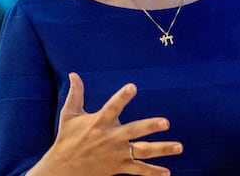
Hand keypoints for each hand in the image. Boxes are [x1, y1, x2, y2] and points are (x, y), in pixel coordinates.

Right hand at [28, 72, 182, 175]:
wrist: (60, 170)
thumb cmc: (66, 140)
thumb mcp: (68, 116)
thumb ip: (75, 95)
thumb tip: (73, 74)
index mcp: (99, 122)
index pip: (112, 107)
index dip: (122, 97)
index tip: (133, 87)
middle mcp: (110, 138)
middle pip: (133, 131)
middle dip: (150, 126)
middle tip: (166, 122)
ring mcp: (116, 154)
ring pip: (142, 151)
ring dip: (161, 150)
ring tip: (179, 147)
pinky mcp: (117, 167)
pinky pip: (138, 170)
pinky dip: (152, 173)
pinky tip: (167, 173)